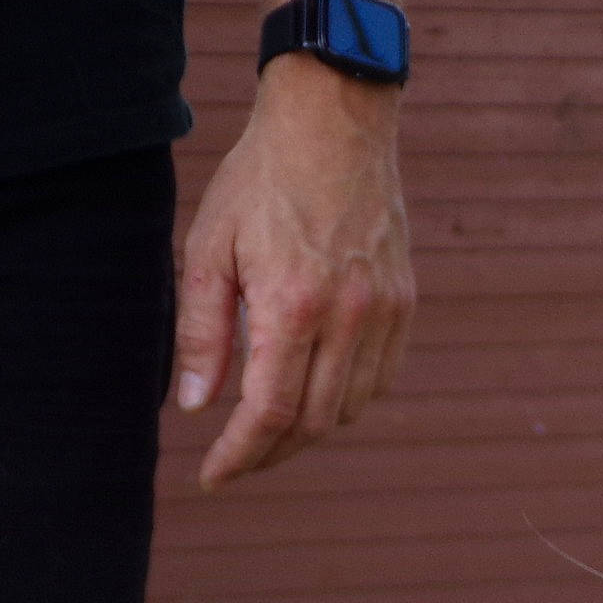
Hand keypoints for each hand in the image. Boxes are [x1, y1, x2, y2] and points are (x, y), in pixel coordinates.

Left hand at [173, 54, 413, 488]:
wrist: (335, 127)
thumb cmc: (261, 181)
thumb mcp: (209, 249)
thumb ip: (203, 333)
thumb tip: (198, 407)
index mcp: (292, 305)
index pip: (269, 412)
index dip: (240, 456)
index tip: (213, 476)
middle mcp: (348, 318)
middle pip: (313, 423)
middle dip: (271, 453)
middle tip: (237, 460)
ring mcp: (384, 313)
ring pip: (350, 409)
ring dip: (309, 432)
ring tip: (271, 430)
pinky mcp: (404, 304)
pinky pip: (379, 380)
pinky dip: (346, 402)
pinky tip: (315, 393)